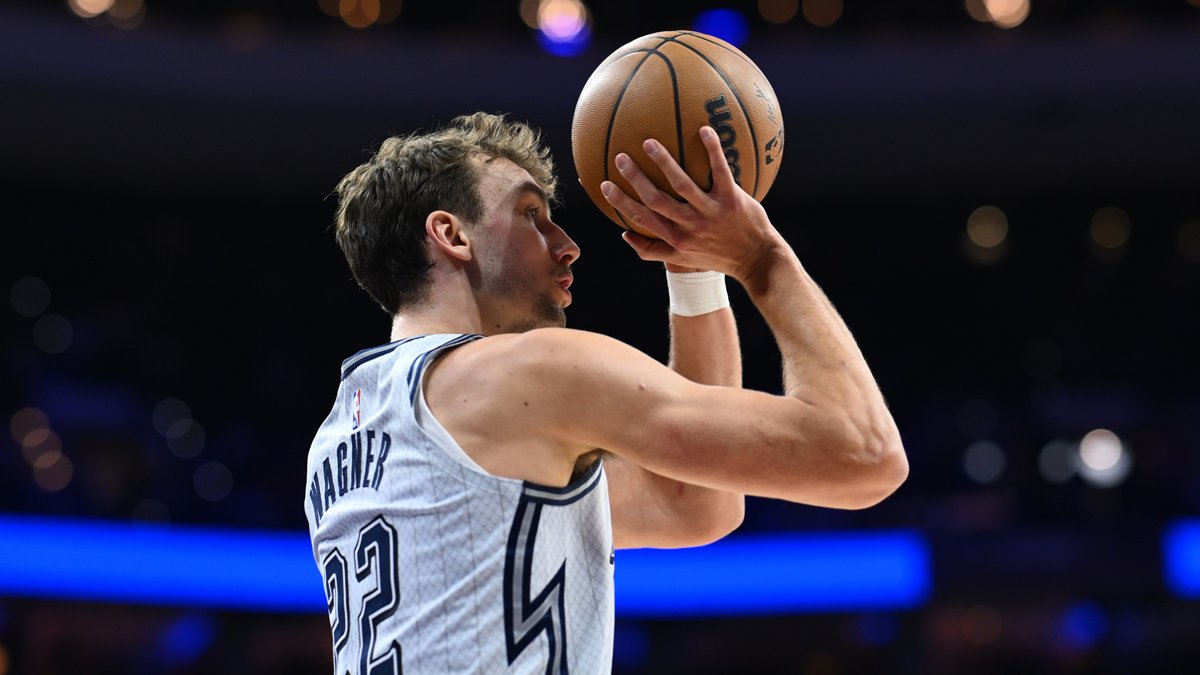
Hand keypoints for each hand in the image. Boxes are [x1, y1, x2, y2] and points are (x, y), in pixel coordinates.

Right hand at [601, 126, 782, 282]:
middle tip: (621, 157)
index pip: (642, 218)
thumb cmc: (717, 257)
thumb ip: (653, 249)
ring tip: (649, 143)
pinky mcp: (732, 199)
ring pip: (683, 185)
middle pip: (656, 200)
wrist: (756, 260)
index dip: (621, 203)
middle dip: (636, 179)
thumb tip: (625, 234)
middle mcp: (690, 225)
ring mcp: (711, 211)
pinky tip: (704, 130)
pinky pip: (720, 171)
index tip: (604, 185)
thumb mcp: (683, 260)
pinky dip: (713, 150)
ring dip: (665, 163)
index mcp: (676, 238)